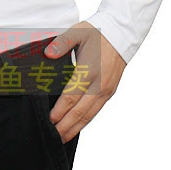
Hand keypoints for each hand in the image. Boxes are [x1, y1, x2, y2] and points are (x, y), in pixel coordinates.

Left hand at [43, 21, 126, 140]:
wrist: (122, 33)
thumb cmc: (98, 32)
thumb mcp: (78, 31)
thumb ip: (62, 42)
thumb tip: (48, 53)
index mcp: (89, 71)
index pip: (71, 96)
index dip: (59, 111)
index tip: (49, 120)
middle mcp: (99, 84)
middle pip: (80, 112)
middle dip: (65, 126)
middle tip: (52, 137)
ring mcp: (106, 90)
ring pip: (89, 115)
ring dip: (75, 128)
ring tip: (62, 138)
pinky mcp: (110, 91)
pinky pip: (96, 111)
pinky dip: (85, 121)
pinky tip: (77, 127)